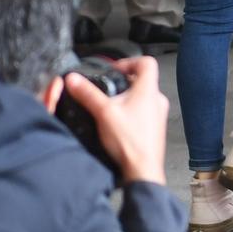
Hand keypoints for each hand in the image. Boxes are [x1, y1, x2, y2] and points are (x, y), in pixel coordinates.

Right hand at [61, 55, 169, 184]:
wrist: (142, 169)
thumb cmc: (129, 142)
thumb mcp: (103, 112)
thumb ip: (87, 94)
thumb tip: (74, 79)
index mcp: (149, 90)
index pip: (146, 63)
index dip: (129, 62)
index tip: (114, 69)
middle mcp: (157, 101)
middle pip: (143, 80)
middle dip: (124, 83)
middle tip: (108, 89)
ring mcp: (158, 116)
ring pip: (143, 98)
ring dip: (127, 99)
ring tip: (110, 108)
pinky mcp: (154, 129)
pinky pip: (144, 113)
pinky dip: (131, 114)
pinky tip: (117, 124)